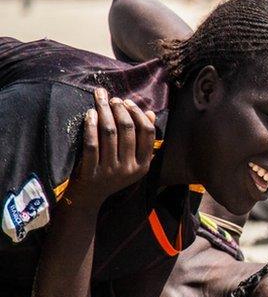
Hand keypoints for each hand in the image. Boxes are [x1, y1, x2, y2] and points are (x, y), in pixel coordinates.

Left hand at [67, 88, 156, 206]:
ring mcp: (110, 171)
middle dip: (119, 109)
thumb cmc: (111, 174)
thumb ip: (142, 139)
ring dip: (104, 112)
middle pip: (127, 130)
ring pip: (109, 133)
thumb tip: (151, 113)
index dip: (138, 114)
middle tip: (112, 98)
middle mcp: (129, 168)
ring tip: (100, 99)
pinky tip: (90, 114)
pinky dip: (90, 126)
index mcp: (143, 165)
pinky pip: (91, 144)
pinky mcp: (92, 172)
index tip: (128, 102)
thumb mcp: (132, 161)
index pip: (147, 133)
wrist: (88, 199)